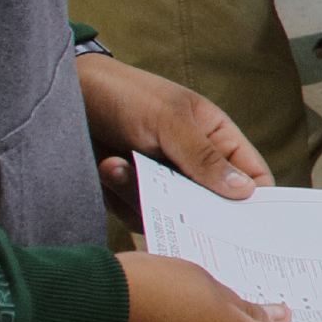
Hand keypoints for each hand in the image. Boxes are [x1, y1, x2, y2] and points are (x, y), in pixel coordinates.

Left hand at [76, 54, 266, 208]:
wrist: (66, 96)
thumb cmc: (125, 94)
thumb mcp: (169, 120)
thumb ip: (205, 158)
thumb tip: (246, 191)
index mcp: (216, 138)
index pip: (252, 177)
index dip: (256, 203)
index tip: (246, 227)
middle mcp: (194, 164)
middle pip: (213, 207)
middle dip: (190, 207)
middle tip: (169, 201)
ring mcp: (164, 182)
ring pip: (173, 214)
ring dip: (142, 194)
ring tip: (118, 163)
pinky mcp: (134, 194)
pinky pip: (139, 214)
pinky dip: (122, 195)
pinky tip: (107, 166)